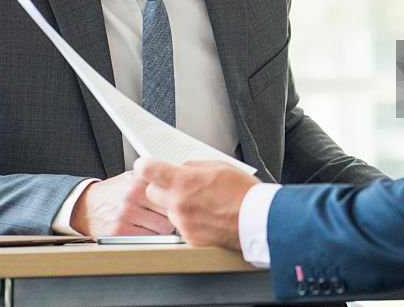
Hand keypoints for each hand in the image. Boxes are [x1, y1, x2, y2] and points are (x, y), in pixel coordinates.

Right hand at [69, 170, 174, 235]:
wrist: (86, 206)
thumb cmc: (113, 194)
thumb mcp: (132, 178)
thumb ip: (154, 181)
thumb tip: (180, 188)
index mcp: (139, 179)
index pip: (171, 193)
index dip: (176, 202)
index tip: (176, 205)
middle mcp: (132, 194)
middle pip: (170, 212)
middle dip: (170, 217)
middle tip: (163, 218)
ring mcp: (125, 213)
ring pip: (162, 228)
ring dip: (161, 230)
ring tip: (151, 224)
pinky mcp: (118, 231)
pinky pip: (148, 239)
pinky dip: (148, 238)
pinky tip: (141, 231)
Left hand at [134, 158, 258, 249]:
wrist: (258, 220)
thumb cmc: (243, 193)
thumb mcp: (219, 166)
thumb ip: (193, 166)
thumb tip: (180, 168)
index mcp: (184, 182)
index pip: (147, 171)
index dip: (145, 166)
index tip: (146, 166)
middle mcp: (179, 204)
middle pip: (151, 192)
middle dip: (160, 187)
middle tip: (178, 185)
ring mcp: (183, 224)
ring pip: (167, 210)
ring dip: (176, 205)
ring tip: (201, 203)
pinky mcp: (190, 239)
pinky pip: (180, 226)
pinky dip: (189, 220)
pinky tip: (206, 216)